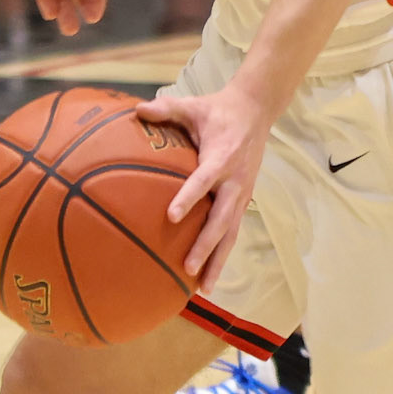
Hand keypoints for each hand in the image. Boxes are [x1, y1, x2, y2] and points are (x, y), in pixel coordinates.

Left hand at [136, 80, 270, 288]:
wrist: (256, 111)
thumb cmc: (218, 110)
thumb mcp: (193, 105)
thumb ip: (167, 109)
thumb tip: (136, 109)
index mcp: (221, 156)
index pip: (203, 180)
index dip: (189, 197)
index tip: (171, 216)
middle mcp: (235, 180)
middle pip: (221, 219)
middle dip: (206, 245)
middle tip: (187, 266)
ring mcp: (241, 193)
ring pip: (230, 233)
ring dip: (218, 260)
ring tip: (205, 288)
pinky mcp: (243, 201)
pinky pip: (233, 231)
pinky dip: (223, 253)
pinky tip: (210, 275)